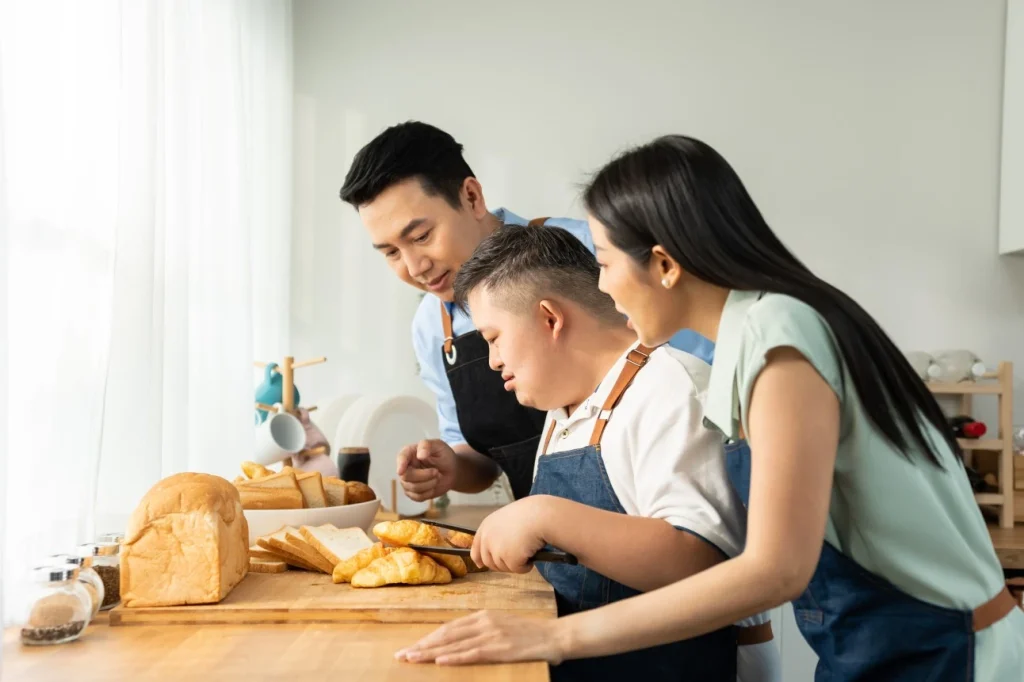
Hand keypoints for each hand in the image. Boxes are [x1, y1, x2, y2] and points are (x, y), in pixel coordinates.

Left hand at [395, 610, 567, 665]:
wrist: (554, 635)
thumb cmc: (529, 634)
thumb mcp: (502, 626)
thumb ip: (482, 631)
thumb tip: (460, 642)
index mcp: (483, 616)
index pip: (449, 628)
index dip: (428, 638)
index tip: (412, 647)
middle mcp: (483, 622)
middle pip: (445, 634)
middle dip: (422, 645)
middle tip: (402, 655)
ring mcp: (491, 634)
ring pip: (453, 644)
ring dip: (430, 653)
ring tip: (412, 659)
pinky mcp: (499, 648)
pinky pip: (471, 653)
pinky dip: (454, 657)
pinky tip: (439, 661)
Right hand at [396, 439, 455, 500]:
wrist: (452, 470)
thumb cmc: (444, 455)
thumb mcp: (438, 446)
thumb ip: (427, 446)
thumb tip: (420, 455)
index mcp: (409, 453)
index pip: (401, 458)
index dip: (400, 464)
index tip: (401, 471)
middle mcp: (406, 467)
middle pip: (406, 476)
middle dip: (424, 476)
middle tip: (436, 471)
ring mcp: (408, 481)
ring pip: (412, 488)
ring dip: (429, 484)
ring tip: (437, 477)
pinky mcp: (413, 492)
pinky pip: (417, 497)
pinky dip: (429, 493)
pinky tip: (434, 485)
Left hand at [470, 496, 548, 573]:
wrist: (540, 515)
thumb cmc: (529, 514)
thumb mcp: (507, 519)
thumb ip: (498, 532)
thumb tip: (497, 549)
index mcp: (487, 526)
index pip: (476, 547)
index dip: (478, 557)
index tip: (480, 564)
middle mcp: (488, 538)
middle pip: (489, 562)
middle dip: (502, 563)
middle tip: (516, 557)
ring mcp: (497, 550)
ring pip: (504, 567)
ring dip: (516, 563)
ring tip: (526, 550)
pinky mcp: (509, 559)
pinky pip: (517, 570)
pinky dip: (526, 566)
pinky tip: (532, 553)